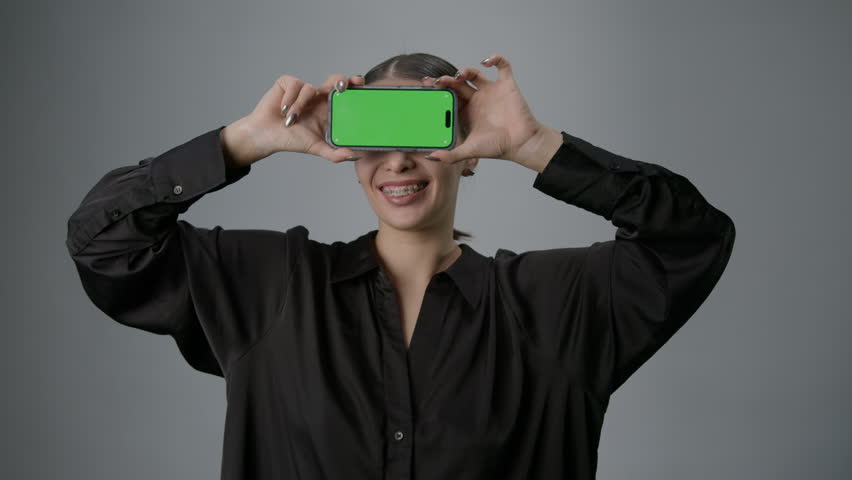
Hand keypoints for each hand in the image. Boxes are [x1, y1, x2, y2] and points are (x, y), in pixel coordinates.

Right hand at [223, 73, 366, 164]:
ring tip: (290, 121)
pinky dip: (289, 99)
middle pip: (334, 81)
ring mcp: (303, 90)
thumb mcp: (316, 148)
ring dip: (299, 106)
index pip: (344, 93)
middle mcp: (317, 97)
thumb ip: (335, 154)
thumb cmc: (291, 140)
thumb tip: (355, 156)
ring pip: (310, 88)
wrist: (266, 136)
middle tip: (341, 87)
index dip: (353, 85)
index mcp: (327, 108)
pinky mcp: (287, 84)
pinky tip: (282, 111)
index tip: (360, 82)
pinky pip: (294, 85)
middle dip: (339, 80)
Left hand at [419, 53, 546, 164]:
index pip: (448, 96)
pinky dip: (496, 59)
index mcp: (466, 111)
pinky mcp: (506, 85)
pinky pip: (502, 66)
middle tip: (436, 82)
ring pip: (474, 74)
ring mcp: (491, 91)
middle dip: (446, 80)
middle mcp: (476, 99)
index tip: (427, 87)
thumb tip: (431, 158)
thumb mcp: (470, 151)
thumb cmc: (497, 147)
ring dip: (464, 70)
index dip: (438, 90)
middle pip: (457, 83)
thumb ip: (451, 155)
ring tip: (458, 76)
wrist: (521, 144)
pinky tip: (486, 62)